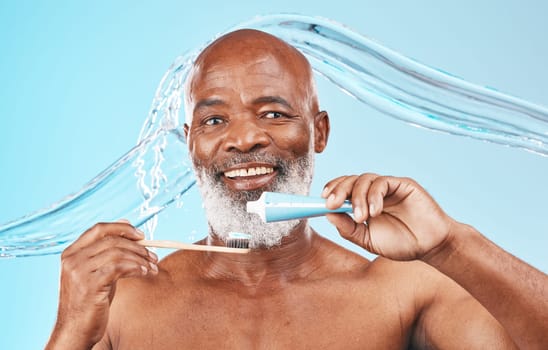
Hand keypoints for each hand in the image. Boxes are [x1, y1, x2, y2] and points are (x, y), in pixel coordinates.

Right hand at [48, 220, 157, 348]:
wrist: (75, 331)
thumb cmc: (90, 302)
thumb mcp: (98, 271)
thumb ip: (109, 250)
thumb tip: (126, 222)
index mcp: (71, 252)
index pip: (99, 229)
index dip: (122, 228)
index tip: (141, 235)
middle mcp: (72, 259)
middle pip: (112, 241)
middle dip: (137, 247)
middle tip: (153, 256)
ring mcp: (78, 271)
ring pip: (118, 253)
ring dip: (140, 259)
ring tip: (152, 267)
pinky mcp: (89, 285)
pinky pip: (119, 268)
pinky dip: (136, 268)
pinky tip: (145, 274)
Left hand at [323, 174, 455, 259]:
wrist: (430, 247)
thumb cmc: (401, 244)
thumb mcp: (368, 240)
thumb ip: (348, 229)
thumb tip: (328, 214)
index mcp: (363, 203)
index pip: (343, 189)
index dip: (331, 190)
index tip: (322, 200)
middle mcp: (374, 192)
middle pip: (350, 180)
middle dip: (338, 190)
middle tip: (332, 203)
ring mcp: (388, 187)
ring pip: (364, 180)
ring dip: (357, 197)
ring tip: (361, 218)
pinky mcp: (402, 184)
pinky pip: (382, 182)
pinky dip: (374, 196)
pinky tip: (375, 212)